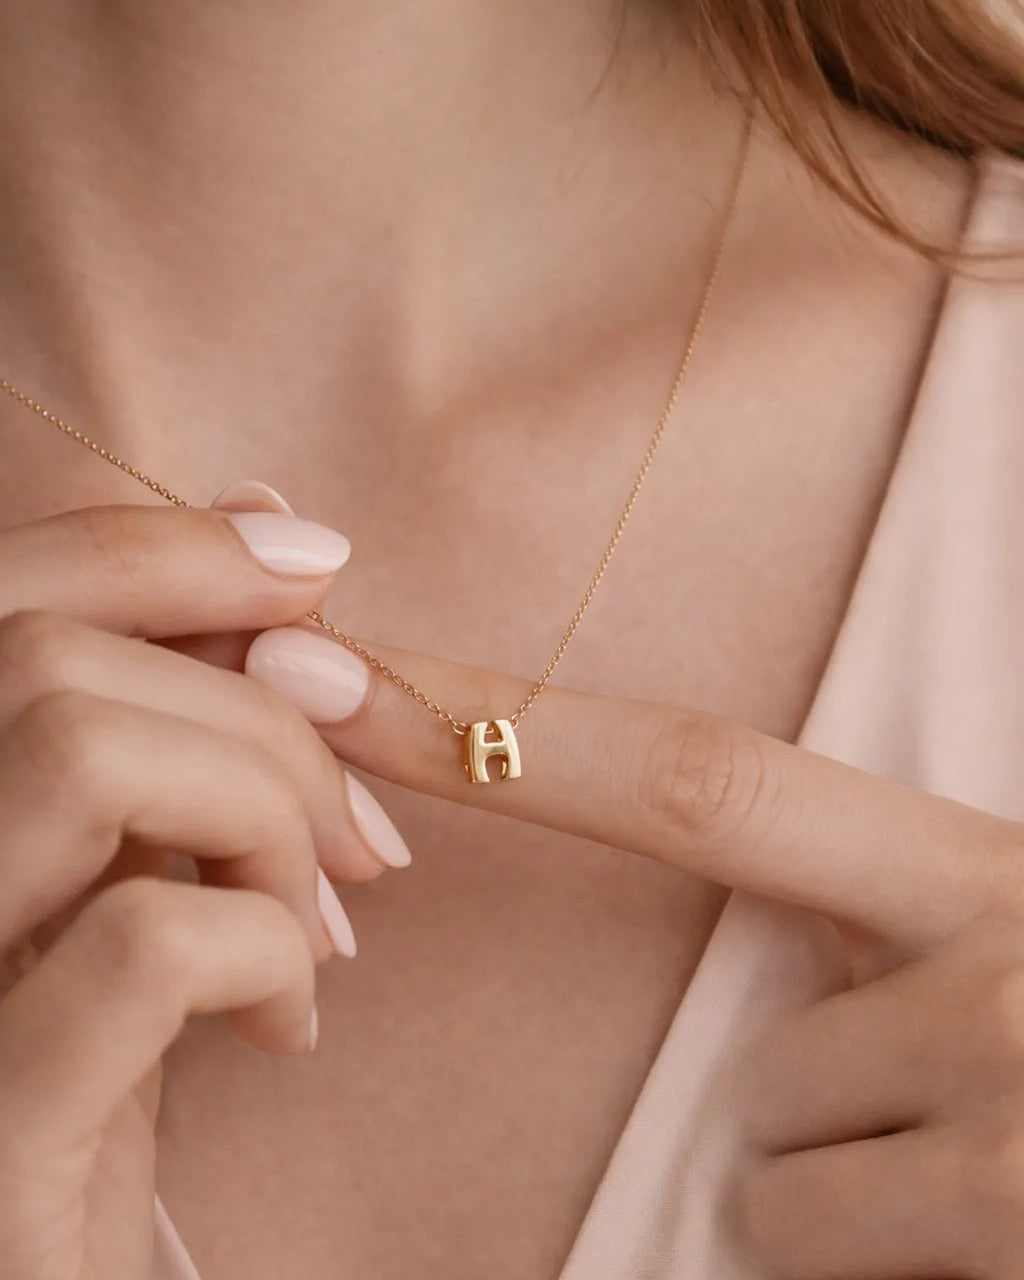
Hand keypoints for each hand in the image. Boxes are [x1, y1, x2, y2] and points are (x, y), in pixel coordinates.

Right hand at [0, 500, 407, 1279]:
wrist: (50, 1267)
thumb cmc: (96, 1062)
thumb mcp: (131, 864)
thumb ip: (176, 705)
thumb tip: (264, 513)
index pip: (7, 583)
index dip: (171, 546)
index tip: (319, 565)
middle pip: (54, 656)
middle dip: (264, 718)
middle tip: (359, 841)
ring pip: (85, 752)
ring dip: (261, 817)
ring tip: (319, 929)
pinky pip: (144, 941)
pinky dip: (266, 950)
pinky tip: (285, 1023)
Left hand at [248, 627, 1023, 1277]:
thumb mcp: (1003, 940)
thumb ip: (870, 921)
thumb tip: (735, 975)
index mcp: (979, 863)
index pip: (692, 781)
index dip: (498, 729)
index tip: (329, 679)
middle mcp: (1002, 960)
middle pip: (742, 1036)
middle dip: (775, 1102)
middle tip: (930, 1083)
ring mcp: (1023, 1115)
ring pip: (780, 1172)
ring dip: (845, 1190)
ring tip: (988, 1174)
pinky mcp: (1020, 1238)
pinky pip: (829, 1263)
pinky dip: (882, 1265)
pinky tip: (991, 1239)